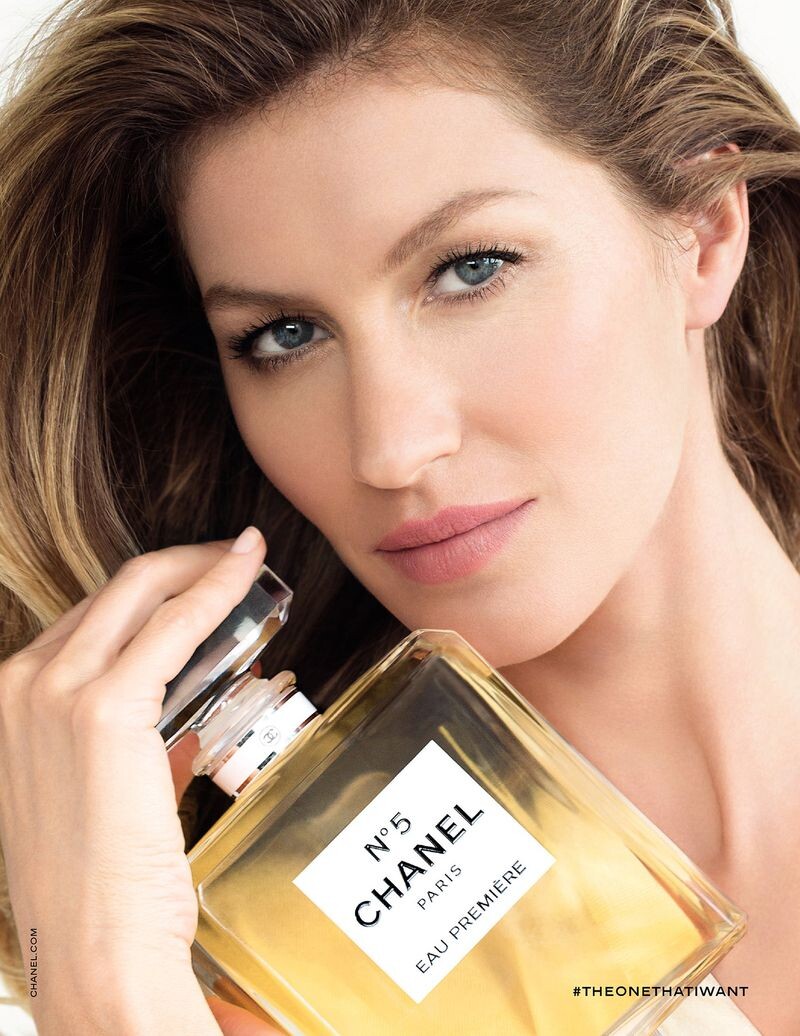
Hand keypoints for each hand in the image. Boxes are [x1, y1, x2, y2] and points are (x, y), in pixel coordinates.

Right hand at [0, 527, 282, 1034]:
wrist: (93, 954)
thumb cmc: (101, 883)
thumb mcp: (103, 785)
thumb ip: (137, 727)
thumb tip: (197, 680)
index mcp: (12, 699)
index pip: (93, 616)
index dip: (156, 589)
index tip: (201, 576)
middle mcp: (21, 684)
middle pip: (115, 591)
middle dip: (182, 564)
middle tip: (234, 557)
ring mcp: (53, 693)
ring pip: (142, 592)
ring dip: (203, 567)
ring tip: (248, 559)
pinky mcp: (102, 710)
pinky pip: (175, 626)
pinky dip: (217, 591)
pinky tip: (247, 574)